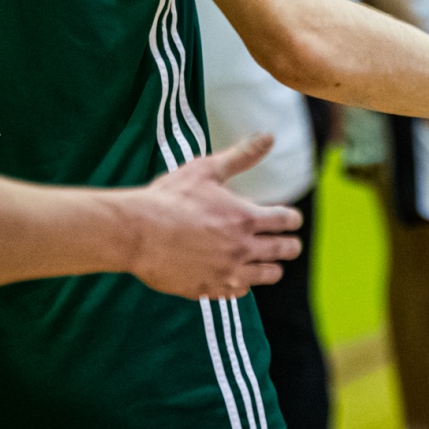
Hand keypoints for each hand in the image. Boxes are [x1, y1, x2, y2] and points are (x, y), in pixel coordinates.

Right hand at [126, 135, 304, 298]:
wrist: (136, 233)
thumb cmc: (169, 199)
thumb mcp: (206, 170)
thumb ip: (241, 156)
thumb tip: (268, 137)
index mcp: (245, 218)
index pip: (286, 221)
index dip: (292, 219)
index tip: (291, 219)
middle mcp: (241, 248)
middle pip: (283, 251)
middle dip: (290, 246)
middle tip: (290, 245)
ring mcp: (226, 271)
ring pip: (266, 275)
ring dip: (271, 268)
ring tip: (270, 264)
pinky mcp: (207, 288)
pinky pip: (237, 292)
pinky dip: (242, 285)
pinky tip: (237, 278)